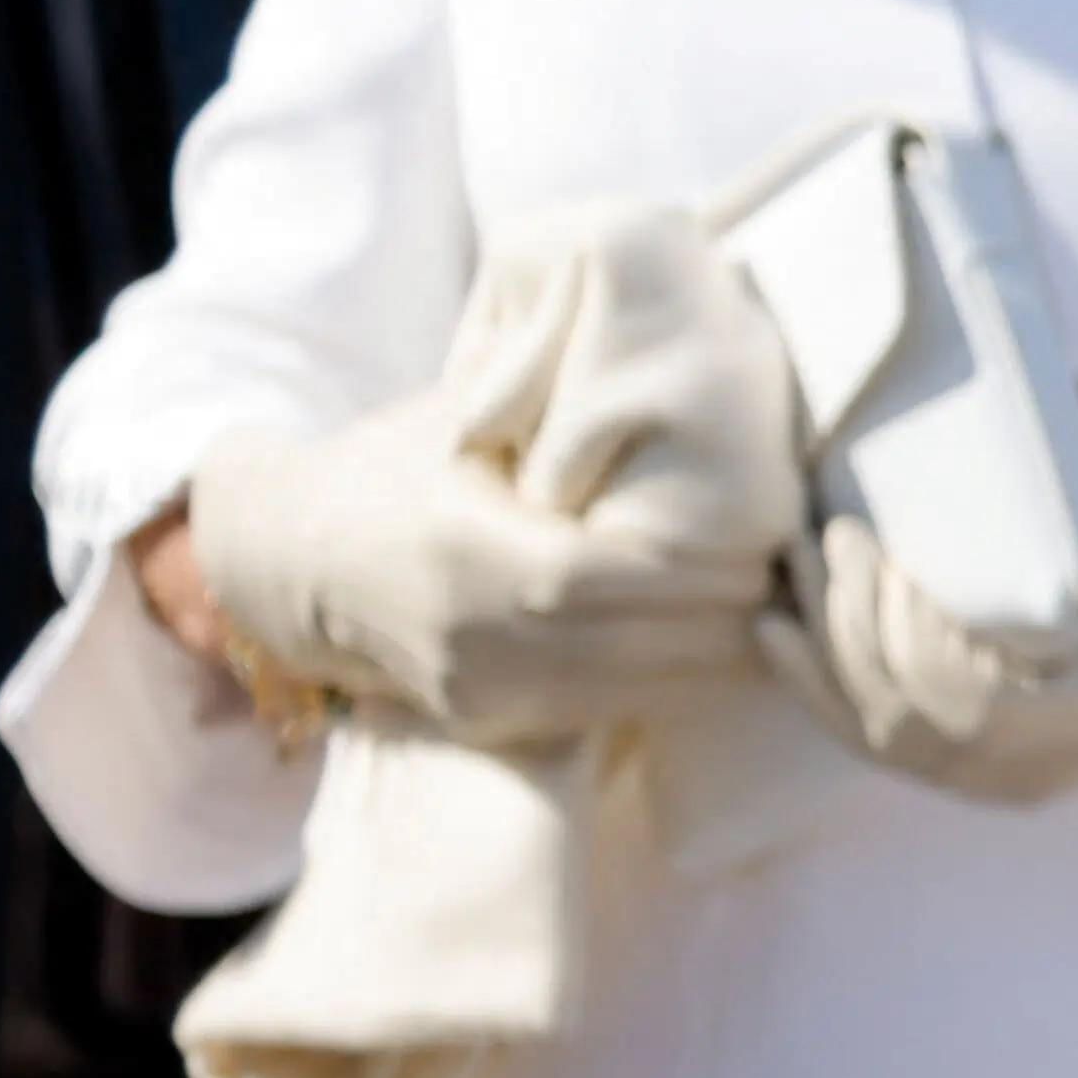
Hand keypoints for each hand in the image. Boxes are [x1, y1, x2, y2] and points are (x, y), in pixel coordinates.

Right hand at [176, 212, 807, 751]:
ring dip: (712, 652)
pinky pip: (600, 707)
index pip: (619, 576)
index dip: (705, 566)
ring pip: (637, 688)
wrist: (288, 553)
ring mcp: (478, 687)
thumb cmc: (399, 461)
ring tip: (765, 603)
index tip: (767, 533)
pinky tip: (702, 639)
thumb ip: (554, 403)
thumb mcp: (467, 417)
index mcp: (470, 546)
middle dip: (731, 610)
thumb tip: (673, 359)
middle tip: (789, 569)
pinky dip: (661, 676)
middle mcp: (474, 632)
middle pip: (646, 644)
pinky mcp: (484, 718)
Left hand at [784, 502, 1077, 803]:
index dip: (910, 643)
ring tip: (797, 565)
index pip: (973, 709)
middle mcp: (1034, 769)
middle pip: (907, 717)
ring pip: (878, 734)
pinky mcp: (961, 774)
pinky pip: (875, 742)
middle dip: (850, 624)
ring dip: (823, 649)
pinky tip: (779, 632)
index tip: (888, 556)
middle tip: (835, 534)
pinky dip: (818, 687)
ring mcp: (995, 783)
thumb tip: (1063, 384)